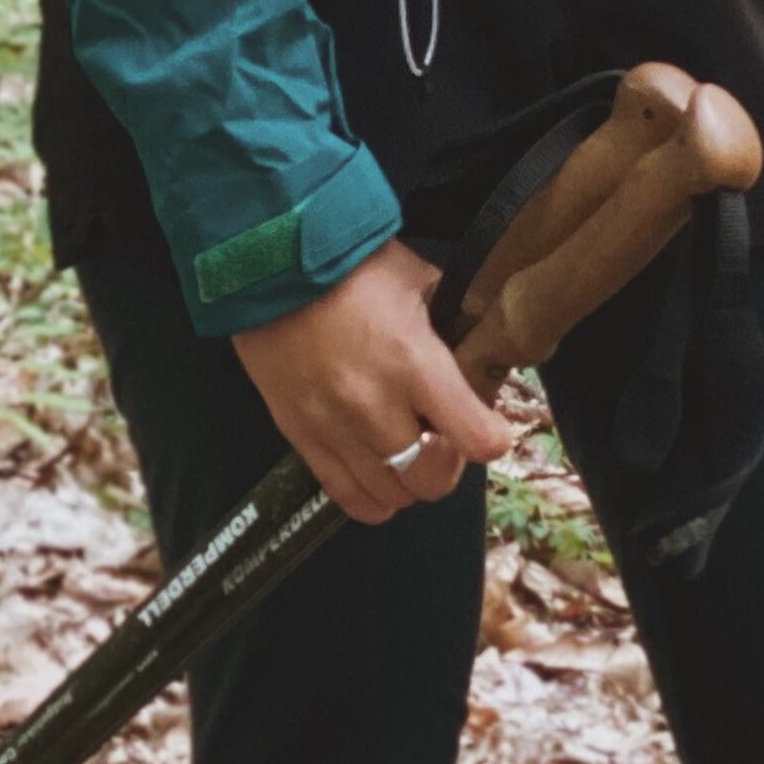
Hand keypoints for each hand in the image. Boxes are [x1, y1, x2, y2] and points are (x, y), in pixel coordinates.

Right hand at [233, 244, 515, 523]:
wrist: (270, 265)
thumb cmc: (350, 266)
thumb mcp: (419, 281)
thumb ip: (450, 321)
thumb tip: (476, 350)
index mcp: (413, 363)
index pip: (476, 437)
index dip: (493, 438)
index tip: (490, 427)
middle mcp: (374, 406)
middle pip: (431, 479)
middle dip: (449, 465)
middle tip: (446, 440)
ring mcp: (333, 426)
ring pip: (390, 494)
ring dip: (410, 481)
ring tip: (410, 454)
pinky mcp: (299, 435)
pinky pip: (342, 493)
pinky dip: (370, 498)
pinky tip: (380, 480)